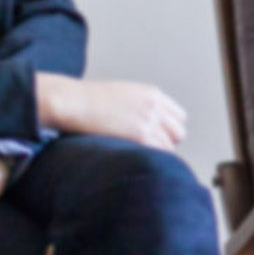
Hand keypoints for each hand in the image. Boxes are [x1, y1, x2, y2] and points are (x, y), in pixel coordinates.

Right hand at [38, 73, 187, 149]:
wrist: (74, 101)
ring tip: (140, 156)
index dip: (169, 130)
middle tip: (150, 150)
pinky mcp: (141, 135)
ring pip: (170, 146)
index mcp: (152, 94)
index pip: (179, 117)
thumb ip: (140, 107)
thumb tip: (144, 125)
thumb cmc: (88, 100)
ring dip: (158, 153)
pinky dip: (152, 159)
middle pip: (179, 132)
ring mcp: (150, 121)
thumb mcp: (122, 95)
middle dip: (168, 142)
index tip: (159, 138)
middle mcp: (155, 106)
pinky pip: (159, 153)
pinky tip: (138, 160)